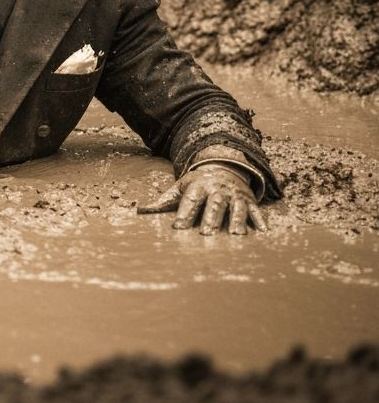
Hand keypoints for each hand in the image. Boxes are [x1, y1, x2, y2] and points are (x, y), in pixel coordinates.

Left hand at [137, 164, 266, 234]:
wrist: (223, 167)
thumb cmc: (197, 184)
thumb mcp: (179, 188)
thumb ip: (162, 202)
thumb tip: (139, 211)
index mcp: (198, 186)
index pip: (190, 200)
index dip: (184, 213)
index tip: (178, 228)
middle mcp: (218, 189)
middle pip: (214, 203)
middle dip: (211, 218)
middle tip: (206, 234)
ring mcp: (235, 194)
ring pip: (237, 207)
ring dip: (237, 220)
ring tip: (235, 235)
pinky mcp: (249, 200)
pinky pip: (256, 210)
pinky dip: (259, 220)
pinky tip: (262, 232)